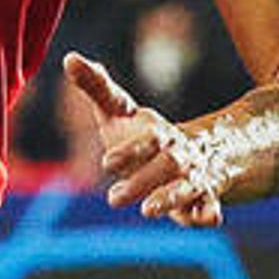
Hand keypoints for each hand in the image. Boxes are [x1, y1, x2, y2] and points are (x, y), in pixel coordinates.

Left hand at [65, 52, 228, 226]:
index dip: (128, 151)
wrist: (202, 152)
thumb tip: (69, 57)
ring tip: (148, 210)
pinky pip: (210, 207)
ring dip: (170, 198)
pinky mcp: (204, 199)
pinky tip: (208, 220)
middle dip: (141, 180)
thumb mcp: (121, 111)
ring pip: (187, 187)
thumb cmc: (146, 134)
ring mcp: (193, 177)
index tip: (107, 163)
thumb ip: (97, 87)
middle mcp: (178, 154)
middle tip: (112, 198)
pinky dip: (208, 213)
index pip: (145, 140)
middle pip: (165, 165)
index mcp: (158, 135)